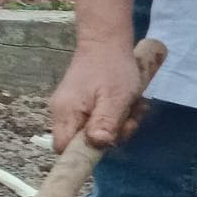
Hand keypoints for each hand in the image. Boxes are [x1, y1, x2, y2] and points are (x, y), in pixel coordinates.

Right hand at [44, 40, 156, 158]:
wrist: (106, 42)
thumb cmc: (112, 68)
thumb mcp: (116, 97)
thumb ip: (106, 122)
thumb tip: (98, 145)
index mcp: (66, 113)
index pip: (64, 149)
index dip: (83, 154)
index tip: (107, 145)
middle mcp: (63, 113)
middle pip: (84, 142)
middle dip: (112, 135)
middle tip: (131, 118)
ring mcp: (72, 109)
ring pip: (96, 131)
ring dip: (119, 124)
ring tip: (134, 106)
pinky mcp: (83, 105)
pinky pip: (99, 120)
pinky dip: (116, 115)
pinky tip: (128, 103)